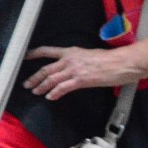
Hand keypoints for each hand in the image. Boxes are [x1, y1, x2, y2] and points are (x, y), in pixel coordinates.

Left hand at [24, 45, 142, 98]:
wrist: (123, 62)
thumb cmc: (110, 59)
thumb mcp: (88, 54)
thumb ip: (77, 59)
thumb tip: (70, 65)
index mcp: (70, 51)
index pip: (46, 51)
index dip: (33, 54)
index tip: (24, 58)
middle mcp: (69, 59)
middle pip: (45, 69)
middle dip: (34, 77)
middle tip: (26, 84)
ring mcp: (74, 70)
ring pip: (51, 79)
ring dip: (41, 86)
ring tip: (35, 91)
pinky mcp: (81, 80)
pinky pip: (63, 88)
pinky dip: (54, 93)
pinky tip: (50, 97)